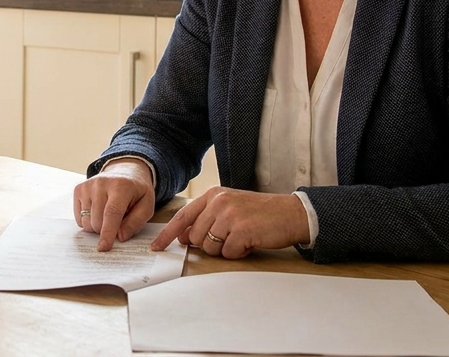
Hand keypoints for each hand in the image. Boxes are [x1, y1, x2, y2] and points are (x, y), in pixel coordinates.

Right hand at [73, 158, 155, 251]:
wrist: (124, 170)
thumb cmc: (136, 192)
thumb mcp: (146, 206)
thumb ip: (136, 222)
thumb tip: (119, 237)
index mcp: (121, 186)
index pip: (112, 213)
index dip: (108, 232)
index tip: (104, 248)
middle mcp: (101, 183)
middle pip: (97, 221)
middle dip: (106, 231)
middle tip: (118, 223)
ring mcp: (88, 186)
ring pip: (87, 222)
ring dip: (97, 227)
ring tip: (108, 216)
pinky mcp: (79, 189)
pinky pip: (79, 218)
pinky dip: (89, 221)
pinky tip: (98, 212)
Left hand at [151, 187, 309, 257]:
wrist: (291, 213)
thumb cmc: (261, 213)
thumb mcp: (231, 207)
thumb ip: (207, 218)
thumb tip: (184, 237)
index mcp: (213, 195)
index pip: (183, 216)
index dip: (168, 233)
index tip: (157, 246)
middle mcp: (218, 202)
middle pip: (195, 236)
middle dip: (209, 244)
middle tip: (230, 237)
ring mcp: (229, 216)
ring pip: (209, 247)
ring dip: (225, 249)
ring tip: (242, 237)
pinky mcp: (241, 230)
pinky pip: (227, 253)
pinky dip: (238, 253)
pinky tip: (250, 242)